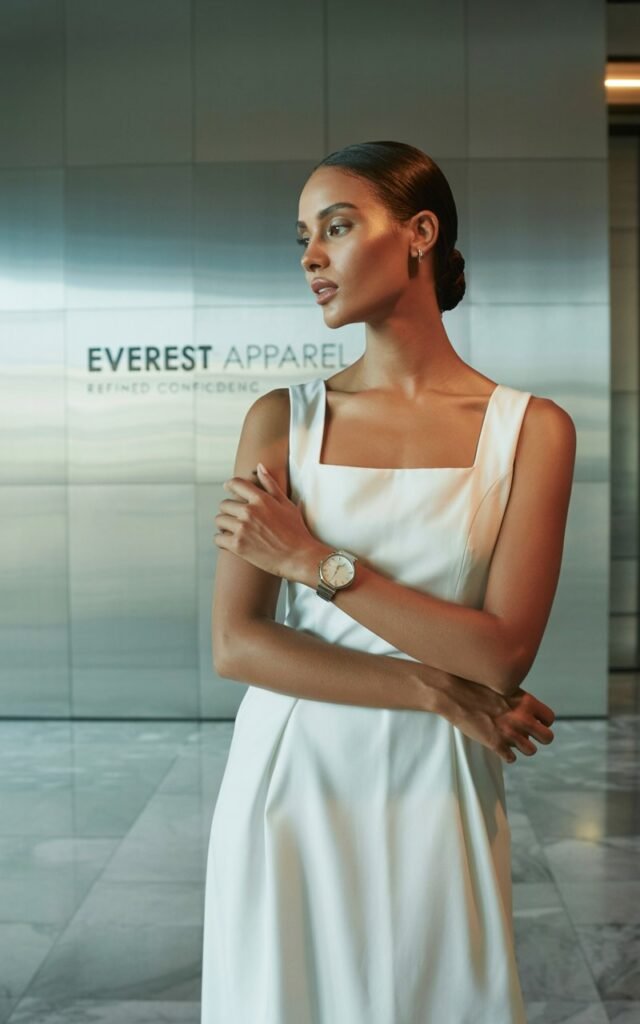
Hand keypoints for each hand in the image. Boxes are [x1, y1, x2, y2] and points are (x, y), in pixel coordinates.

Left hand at [214, 462, 318, 579]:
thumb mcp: (286, 504)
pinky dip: (222, 540)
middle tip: (235, 517)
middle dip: (228, 510)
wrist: (299, 557)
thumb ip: (271, 484)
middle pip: (224, 504)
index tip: (227, 487)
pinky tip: (230, 542)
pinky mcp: (238, 546)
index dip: (229, 485)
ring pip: (219, 520)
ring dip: (224, 525)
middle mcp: (249, 512)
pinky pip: (218, 539)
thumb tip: (259, 466)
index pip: (236, 484)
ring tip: (232, 530)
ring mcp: (242, 529)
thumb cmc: (296, 530)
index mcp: (261, 499)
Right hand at [436, 671, 554, 764]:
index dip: (542, 721)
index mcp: (526, 702)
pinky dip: (506, 753)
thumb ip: (519, 700)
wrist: (454, 693)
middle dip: (539, 737)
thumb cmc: (476, 686)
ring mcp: (510, 733)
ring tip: (511, 739)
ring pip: (531, 750)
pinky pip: (511, 758)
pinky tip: (499, 745)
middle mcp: (522, 718)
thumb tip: (527, 709)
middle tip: (527, 733)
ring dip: (522, 746)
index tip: (533, 721)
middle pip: (547, 738)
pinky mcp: (496, 744)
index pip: (549, 719)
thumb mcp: (504, 686)